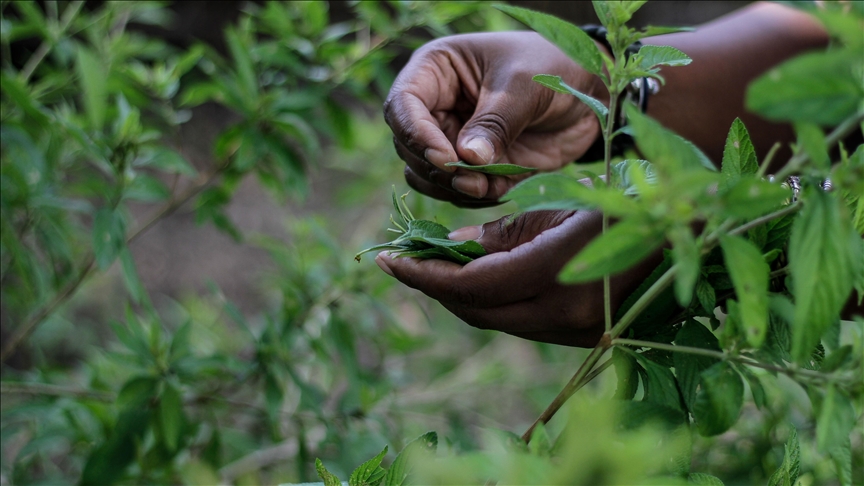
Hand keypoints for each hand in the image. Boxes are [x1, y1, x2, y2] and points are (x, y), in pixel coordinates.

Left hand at [374, 210, 662, 346]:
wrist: (700, 231)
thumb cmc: (636, 196)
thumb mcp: (565, 198)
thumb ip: (507, 229)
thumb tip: (456, 245)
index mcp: (557, 273)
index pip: (470, 286)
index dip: (424, 275)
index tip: (388, 259)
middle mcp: (565, 315)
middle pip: (477, 310)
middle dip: (433, 287)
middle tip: (401, 260)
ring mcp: (578, 331)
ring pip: (498, 319)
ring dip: (460, 295)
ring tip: (431, 264)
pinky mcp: (584, 334)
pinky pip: (523, 321)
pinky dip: (492, 300)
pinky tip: (476, 275)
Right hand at [383, 32, 606, 206]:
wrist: (591, 94)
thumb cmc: (556, 68)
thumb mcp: (525, 87)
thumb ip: (495, 123)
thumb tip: (465, 159)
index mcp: (437, 70)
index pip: (403, 105)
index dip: (417, 135)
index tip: (446, 158)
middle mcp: (436, 107)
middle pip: (409, 147)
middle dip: (439, 170)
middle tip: (476, 182)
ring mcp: (451, 139)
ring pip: (426, 176)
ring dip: (453, 189)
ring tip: (489, 188)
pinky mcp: (472, 167)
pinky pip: (455, 192)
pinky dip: (474, 198)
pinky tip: (501, 191)